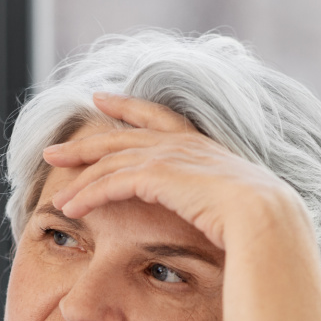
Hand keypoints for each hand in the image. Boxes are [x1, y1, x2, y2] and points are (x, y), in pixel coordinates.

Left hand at [42, 92, 313, 256]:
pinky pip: (111, 183)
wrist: (266, 219)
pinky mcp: (157, 175)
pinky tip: (69, 206)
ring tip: (54, 188)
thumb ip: (219, 203)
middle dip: (86, 143)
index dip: (126, 106)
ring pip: (111, 161)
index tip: (100, 99)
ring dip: (80, 176)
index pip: (157, 117)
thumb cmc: (261, 222)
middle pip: (122, 136)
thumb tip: (222, 219)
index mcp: (203, 145)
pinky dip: (88, 195)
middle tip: (55, 147)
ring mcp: (170, 156)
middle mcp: (183, 144)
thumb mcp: (237, 205)